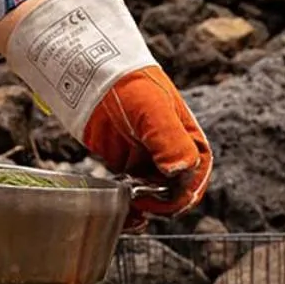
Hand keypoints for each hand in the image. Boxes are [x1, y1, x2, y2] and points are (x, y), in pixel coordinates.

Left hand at [3, 0, 212, 227]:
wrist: (89, 71)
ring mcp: (150, 159)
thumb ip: (171, 141)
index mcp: (190, 140)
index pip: (195, 180)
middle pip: (178, 193)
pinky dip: (131, 204)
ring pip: (157, 197)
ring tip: (129, 213)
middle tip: (139, 206)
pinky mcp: (128, 163)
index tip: (156, 198)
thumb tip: (182, 174)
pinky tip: (121, 207)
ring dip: (147, 210)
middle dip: (162, 207)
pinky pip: (136, 192)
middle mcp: (173, 152)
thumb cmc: (126, 83)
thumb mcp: (152, 110)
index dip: (180, 196)